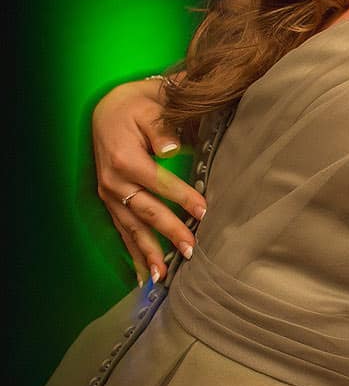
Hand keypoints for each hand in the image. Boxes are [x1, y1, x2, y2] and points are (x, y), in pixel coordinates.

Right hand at [93, 78, 205, 283]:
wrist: (108, 110)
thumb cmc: (137, 107)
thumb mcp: (150, 108)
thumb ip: (161, 128)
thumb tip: (171, 148)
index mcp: (125, 158)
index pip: (158, 181)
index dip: (181, 197)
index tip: (204, 211)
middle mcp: (113, 181)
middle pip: (144, 211)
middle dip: (168, 232)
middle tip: (190, 251)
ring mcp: (109, 194)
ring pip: (131, 228)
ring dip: (148, 253)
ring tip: (164, 277)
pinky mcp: (111, 202)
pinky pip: (122, 231)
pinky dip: (133, 254)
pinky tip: (144, 277)